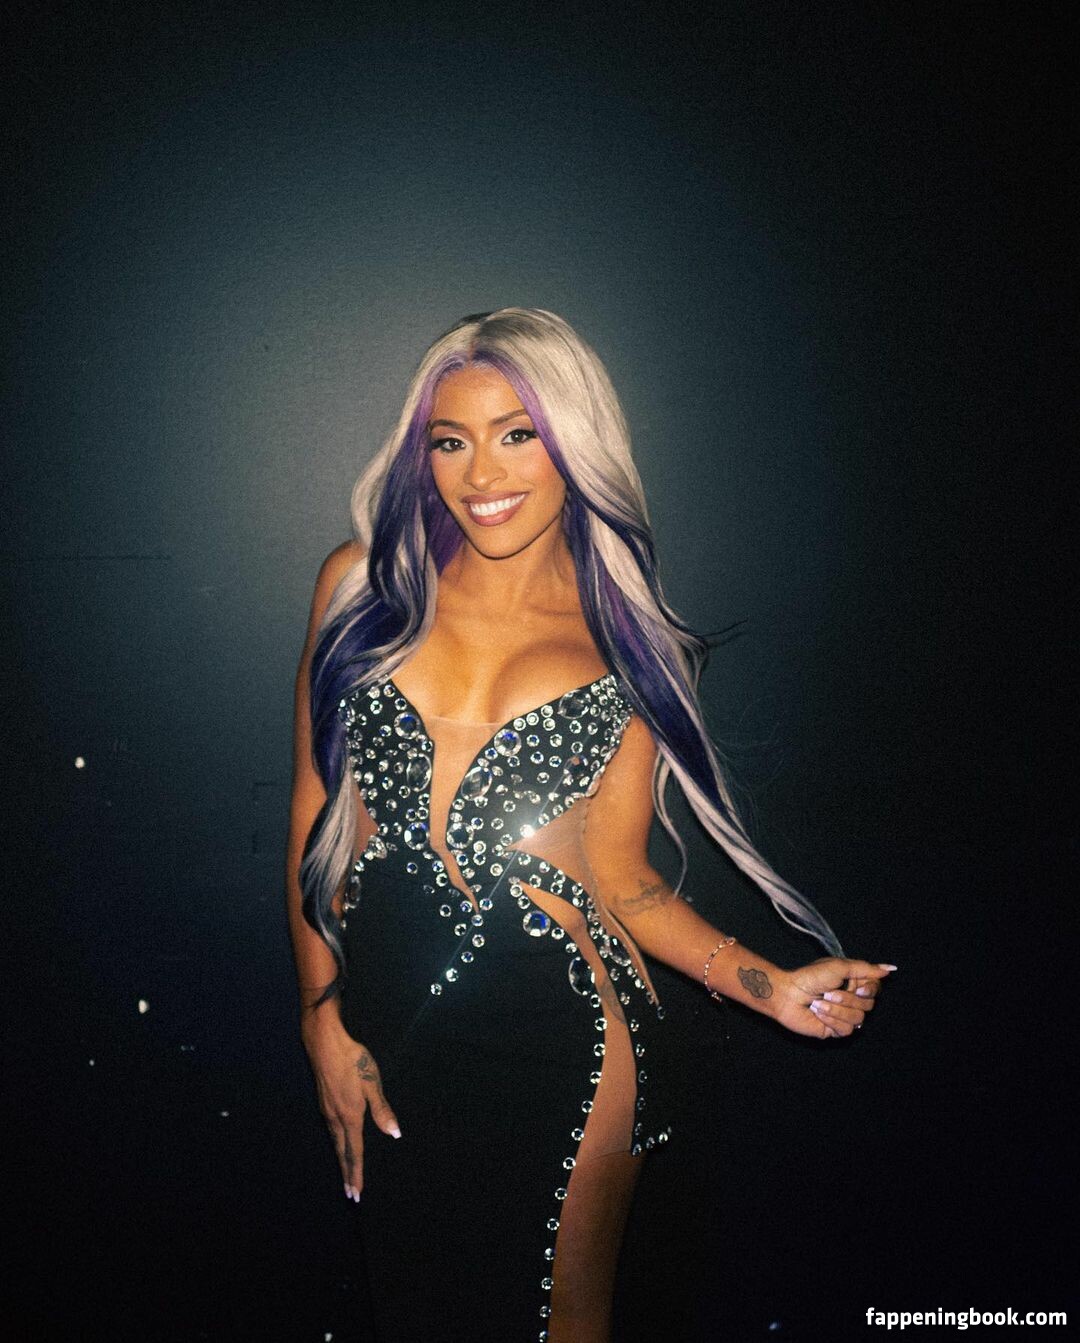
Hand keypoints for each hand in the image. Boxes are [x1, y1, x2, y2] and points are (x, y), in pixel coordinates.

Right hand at [302, 1014, 401, 1199]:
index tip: (357, 1193)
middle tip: (350, 1194)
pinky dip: (336, 1145)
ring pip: (335, 1143)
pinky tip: (338, 1144)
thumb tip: (395, 1133)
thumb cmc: (352, 1061)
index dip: (357, 1173)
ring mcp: (327, 1111)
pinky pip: (331, 1132)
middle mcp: (336, 1118)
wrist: (324, 1043)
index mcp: (350, 1116)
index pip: (355, 1152)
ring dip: (341, 1161)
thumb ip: (382, 1110)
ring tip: (346, 1175)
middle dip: (348, 1174)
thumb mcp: (372, 1083)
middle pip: (342, 1152)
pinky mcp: (323, 1103)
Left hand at [771, 958, 894, 1038]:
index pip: (875, 990)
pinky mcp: (835, 1029)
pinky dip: (832, 1019)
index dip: (869, 990)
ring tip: (819, 1002)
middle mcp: (850, 999)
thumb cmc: (811, 977)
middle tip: (828, 992)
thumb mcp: (840, 967)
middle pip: (868, 1005)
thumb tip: (890, 969)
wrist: (788, 994)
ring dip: (836, 1009)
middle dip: (847, 999)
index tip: (856, 987)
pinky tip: (818, 1013)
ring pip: (858, 1018)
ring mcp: (843, 1015)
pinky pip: (846, 1030)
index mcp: (853, 983)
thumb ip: (866, 969)